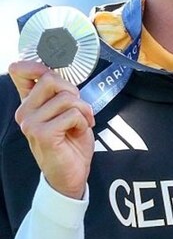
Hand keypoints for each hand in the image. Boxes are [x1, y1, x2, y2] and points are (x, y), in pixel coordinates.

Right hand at [9, 60, 94, 199]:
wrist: (70, 174)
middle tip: (79, 110)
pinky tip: (78, 133)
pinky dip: (83, 122)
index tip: (52, 68)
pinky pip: (72, 114)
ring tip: (81, 124)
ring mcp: (30, 123)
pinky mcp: (43, 134)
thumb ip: (61, 94)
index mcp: (29, 103)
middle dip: (74, 92)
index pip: (22, 72)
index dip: (37, 64)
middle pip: (51, 79)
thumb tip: (60, 70)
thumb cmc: (70, 143)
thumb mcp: (66, 113)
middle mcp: (24, 111)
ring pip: (67, 98)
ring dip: (83, 111)